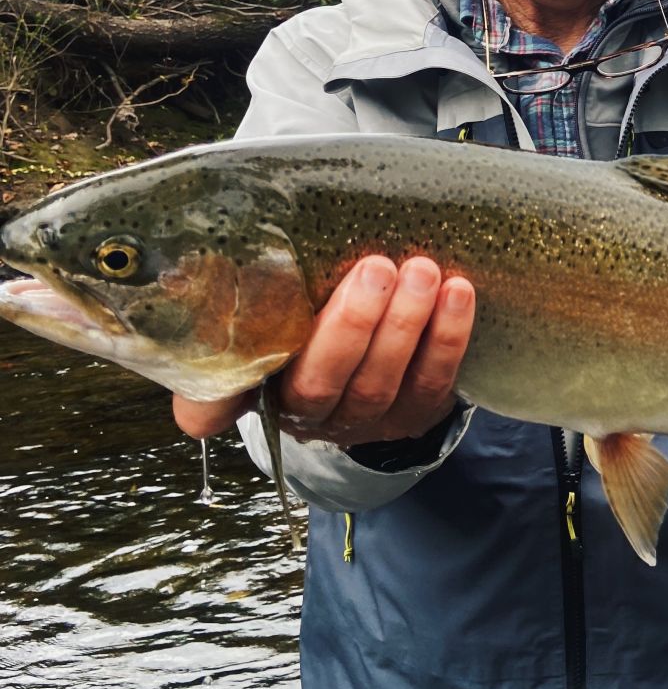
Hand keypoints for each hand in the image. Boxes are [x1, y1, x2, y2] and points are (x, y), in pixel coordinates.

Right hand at [172, 255, 475, 447]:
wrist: (373, 344)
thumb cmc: (310, 307)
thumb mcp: (271, 301)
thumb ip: (237, 292)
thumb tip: (187, 273)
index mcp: (256, 384)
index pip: (220, 401)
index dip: (215, 397)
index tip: (233, 352)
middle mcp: (306, 412)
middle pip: (322, 381)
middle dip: (351, 325)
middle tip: (375, 268)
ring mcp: (362, 420)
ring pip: (380, 383)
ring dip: (405, 325)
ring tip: (423, 271)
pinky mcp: (412, 416)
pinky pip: (431, 383)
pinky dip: (447, 338)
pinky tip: (458, 293)